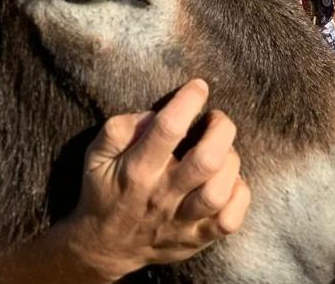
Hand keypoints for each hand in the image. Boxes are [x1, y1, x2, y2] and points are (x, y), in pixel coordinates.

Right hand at [64, 78, 251, 280]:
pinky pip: (230, 220)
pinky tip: (229, 181)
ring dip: (231, 162)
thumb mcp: (96, 156)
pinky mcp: (197, 239)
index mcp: (137, 170)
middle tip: (216, 119)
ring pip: (219, 191)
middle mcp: (163, 196)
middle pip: (207, 161)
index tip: (198, 87)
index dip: (189, 100)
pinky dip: (239, 195)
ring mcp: (182, 221)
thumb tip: (153, 114)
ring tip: (222, 151)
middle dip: (221, 129)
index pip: (169, 129)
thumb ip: (119, 129)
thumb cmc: (104, 191)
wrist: (103, 247)